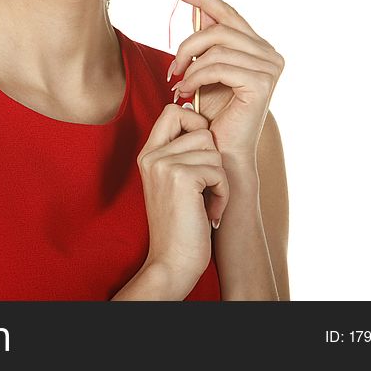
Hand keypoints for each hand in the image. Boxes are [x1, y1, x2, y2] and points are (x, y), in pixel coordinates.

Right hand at [137, 103, 229, 284]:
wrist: (173, 261)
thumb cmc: (180, 225)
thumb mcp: (174, 181)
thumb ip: (180, 151)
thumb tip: (198, 115)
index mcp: (148, 154)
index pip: (173, 111)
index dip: (195, 124)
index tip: (200, 155)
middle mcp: (152, 155)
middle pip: (201, 130)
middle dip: (213, 159)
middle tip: (203, 187)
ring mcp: (163, 164)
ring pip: (213, 150)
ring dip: (219, 179)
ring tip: (205, 202)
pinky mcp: (181, 177)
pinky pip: (219, 170)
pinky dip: (222, 193)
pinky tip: (208, 211)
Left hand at [167, 0, 284, 169]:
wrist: (221, 151)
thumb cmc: (212, 115)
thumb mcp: (204, 70)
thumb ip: (205, 42)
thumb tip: (194, 3)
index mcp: (256, 46)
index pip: (226, 12)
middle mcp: (268, 52)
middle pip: (218, 27)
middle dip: (187, 44)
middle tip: (171, 68)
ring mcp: (269, 66)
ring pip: (215, 46)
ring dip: (188, 65)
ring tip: (177, 85)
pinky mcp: (262, 81)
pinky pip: (218, 66)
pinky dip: (195, 77)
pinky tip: (186, 92)